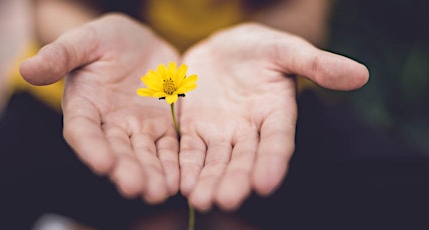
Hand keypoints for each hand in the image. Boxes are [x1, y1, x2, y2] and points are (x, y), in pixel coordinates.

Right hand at [20, 14, 180, 203]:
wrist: (139, 43)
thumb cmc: (106, 40)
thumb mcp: (85, 40)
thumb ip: (60, 55)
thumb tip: (26, 68)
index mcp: (85, 106)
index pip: (83, 131)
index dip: (91, 147)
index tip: (102, 163)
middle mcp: (109, 125)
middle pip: (116, 151)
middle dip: (126, 170)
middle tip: (136, 187)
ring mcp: (137, 128)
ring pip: (144, 155)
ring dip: (152, 174)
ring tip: (159, 191)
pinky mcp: (162, 127)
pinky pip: (169, 148)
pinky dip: (173, 164)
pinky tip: (179, 179)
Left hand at [178, 23, 368, 210]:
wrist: (223, 48)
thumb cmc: (259, 49)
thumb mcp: (286, 50)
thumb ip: (317, 63)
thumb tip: (360, 74)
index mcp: (276, 114)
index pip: (277, 142)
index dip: (273, 162)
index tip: (266, 183)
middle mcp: (249, 131)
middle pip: (244, 159)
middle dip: (235, 180)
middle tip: (226, 200)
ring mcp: (221, 133)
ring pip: (215, 161)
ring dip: (208, 181)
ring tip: (201, 200)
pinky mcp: (195, 129)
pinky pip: (189, 151)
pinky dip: (186, 166)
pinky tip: (181, 183)